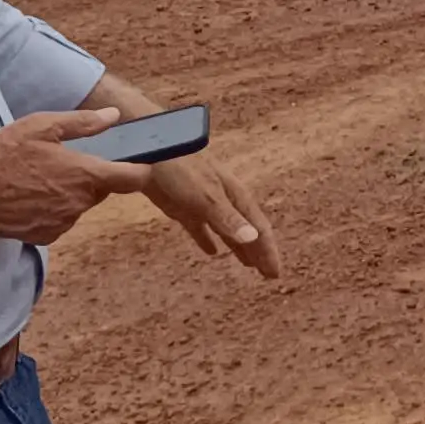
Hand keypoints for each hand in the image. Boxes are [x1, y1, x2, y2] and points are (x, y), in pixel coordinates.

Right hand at [0, 110, 151, 247]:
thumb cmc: (0, 156)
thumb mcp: (41, 126)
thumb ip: (83, 123)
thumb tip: (113, 117)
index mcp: (85, 175)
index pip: (133, 178)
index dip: (140, 169)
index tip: (137, 161)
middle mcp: (78, 203)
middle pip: (103, 189)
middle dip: (92, 175)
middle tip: (63, 159)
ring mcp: (62, 223)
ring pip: (80, 203)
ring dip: (70, 191)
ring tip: (39, 176)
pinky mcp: (44, 236)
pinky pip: (61, 218)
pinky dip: (53, 207)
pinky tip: (29, 194)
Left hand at [142, 148, 285, 277]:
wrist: (149, 147)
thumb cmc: (180, 168)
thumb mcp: (205, 195)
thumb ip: (228, 217)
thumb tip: (254, 238)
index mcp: (234, 196)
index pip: (258, 229)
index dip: (267, 251)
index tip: (275, 274)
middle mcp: (223, 200)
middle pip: (246, 230)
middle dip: (259, 252)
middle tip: (270, 275)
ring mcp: (203, 203)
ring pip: (227, 230)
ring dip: (238, 248)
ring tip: (249, 265)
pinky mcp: (182, 206)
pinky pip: (201, 228)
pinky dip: (208, 241)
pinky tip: (211, 253)